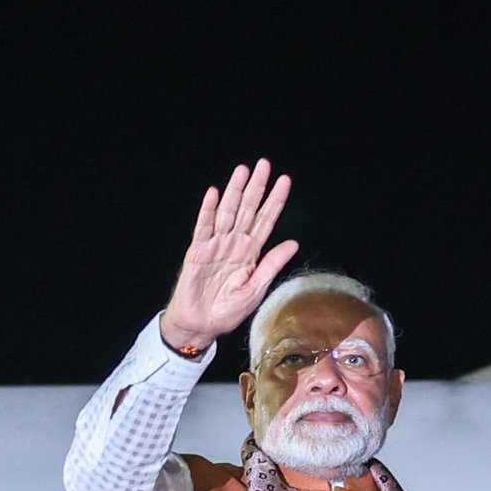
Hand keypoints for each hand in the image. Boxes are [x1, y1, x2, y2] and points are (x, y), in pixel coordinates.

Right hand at [159, 160, 297, 350]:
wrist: (202, 326)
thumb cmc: (227, 311)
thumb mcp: (256, 289)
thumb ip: (272, 264)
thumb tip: (293, 242)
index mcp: (251, 252)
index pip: (266, 221)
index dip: (275, 201)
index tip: (285, 181)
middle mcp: (234, 243)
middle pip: (248, 209)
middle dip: (256, 187)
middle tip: (264, 164)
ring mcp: (216, 245)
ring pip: (227, 212)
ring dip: (235, 191)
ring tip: (243, 170)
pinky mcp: (197, 251)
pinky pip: (203, 227)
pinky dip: (208, 210)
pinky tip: (214, 193)